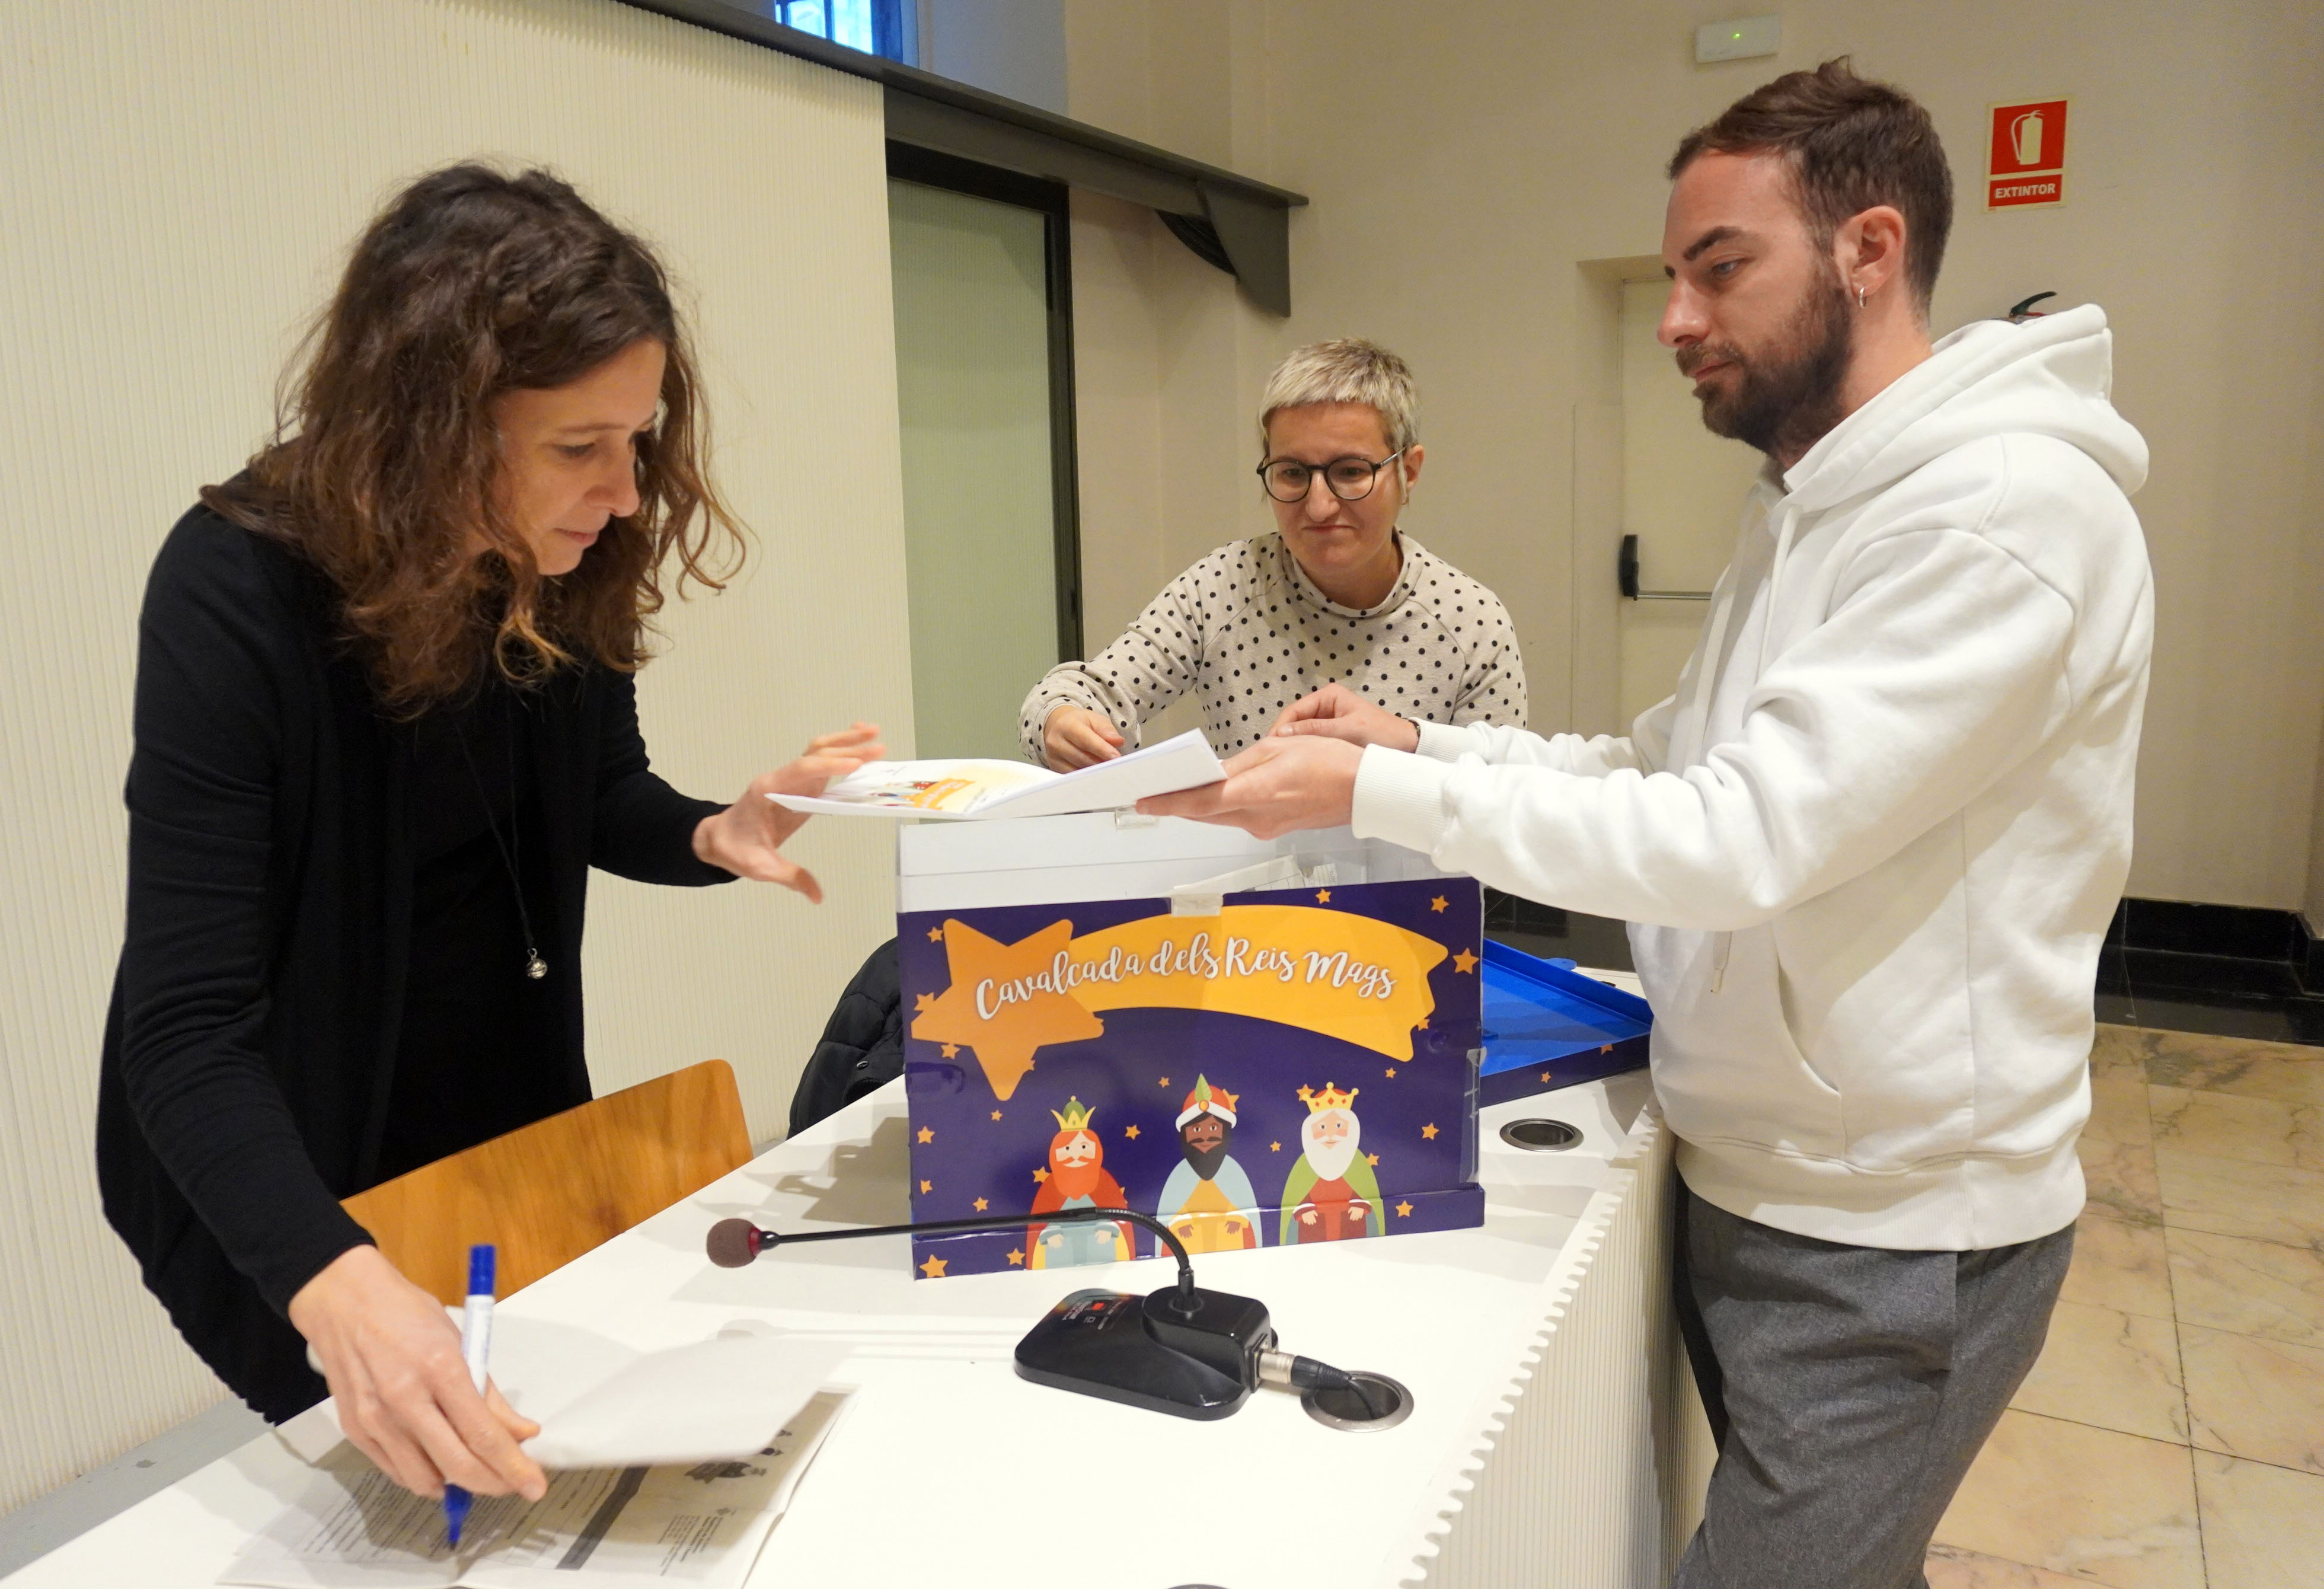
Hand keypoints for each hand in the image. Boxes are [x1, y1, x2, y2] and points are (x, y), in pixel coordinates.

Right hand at [288, 1245, 545, 1502]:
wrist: (344, 1302)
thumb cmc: (406, 1314)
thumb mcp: (461, 1341)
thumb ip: (489, 1393)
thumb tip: (523, 1432)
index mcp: (440, 1368)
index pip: (484, 1434)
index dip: (514, 1467)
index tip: (534, 1486)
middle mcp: (405, 1399)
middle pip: (457, 1465)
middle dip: (493, 1484)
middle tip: (512, 1484)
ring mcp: (376, 1419)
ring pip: (424, 1479)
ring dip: (457, 1484)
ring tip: (476, 1470)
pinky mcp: (356, 1431)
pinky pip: (397, 1471)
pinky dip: (424, 1476)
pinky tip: (440, 1464)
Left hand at [692, 723, 883, 899]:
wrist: (717, 839)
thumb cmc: (734, 849)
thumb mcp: (759, 867)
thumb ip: (790, 877)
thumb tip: (817, 896)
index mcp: (769, 790)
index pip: (802, 770)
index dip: (829, 766)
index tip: (856, 764)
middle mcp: (781, 779)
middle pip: (816, 753)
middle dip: (847, 747)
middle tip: (878, 747)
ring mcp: (790, 781)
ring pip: (818, 752)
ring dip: (845, 742)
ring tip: (874, 733)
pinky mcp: (797, 787)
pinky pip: (819, 764)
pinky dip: (838, 753)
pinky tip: (856, 750)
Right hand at [1043, 706, 1123, 769]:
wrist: (1060, 726)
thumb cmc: (1080, 723)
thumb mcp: (1095, 720)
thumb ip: (1106, 730)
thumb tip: (1117, 741)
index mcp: (1067, 725)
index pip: (1086, 740)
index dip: (1102, 750)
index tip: (1116, 757)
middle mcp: (1056, 741)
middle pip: (1082, 758)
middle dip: (1101, 762)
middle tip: (1116, 765)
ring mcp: (1053, 756)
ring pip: (1078, 769)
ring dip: (1095, 771)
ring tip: (1107, 767)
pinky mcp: (1054, 767)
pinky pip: (1073, 776)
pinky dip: (1086, 775)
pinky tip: (1095, 772)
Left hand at [1136, 735, 1361, 837]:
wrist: (1365, 790)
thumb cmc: (1329, 761)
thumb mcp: (1279, 746)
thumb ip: (1239, 763)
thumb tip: (1211, 773)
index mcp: (1255, 793)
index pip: (1199, 803)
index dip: (1167, 803)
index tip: (1143, 802)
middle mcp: (1256, 818)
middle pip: (1204, 814)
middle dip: (1177, 804)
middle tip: (1152, 794)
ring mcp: (1266, 828)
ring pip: (1220, 817)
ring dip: (1199, 806)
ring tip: (1179, 789)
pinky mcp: (1275, 829)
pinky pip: (1240, 818)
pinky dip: (1224, 808)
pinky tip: (1218, 794)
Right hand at [1268, 685, 1418, 752]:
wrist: (1406, 748)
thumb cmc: (1382, 734)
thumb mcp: (1346, 730)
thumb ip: (1314, 730)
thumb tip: (1281, 734)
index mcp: (1328, 696)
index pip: (1293, 711)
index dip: (1279, 728)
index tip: (1270, 746)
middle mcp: (1326, 706)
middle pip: (1294, 723)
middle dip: (1285, 739)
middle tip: (1276, 758)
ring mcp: (1328, 721)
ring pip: (1301, 735)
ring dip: (1295, 747)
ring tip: (1286, 762)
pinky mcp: (1333, 736)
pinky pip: (1313, 743)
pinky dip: (1306, 752)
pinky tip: (1302, 764)